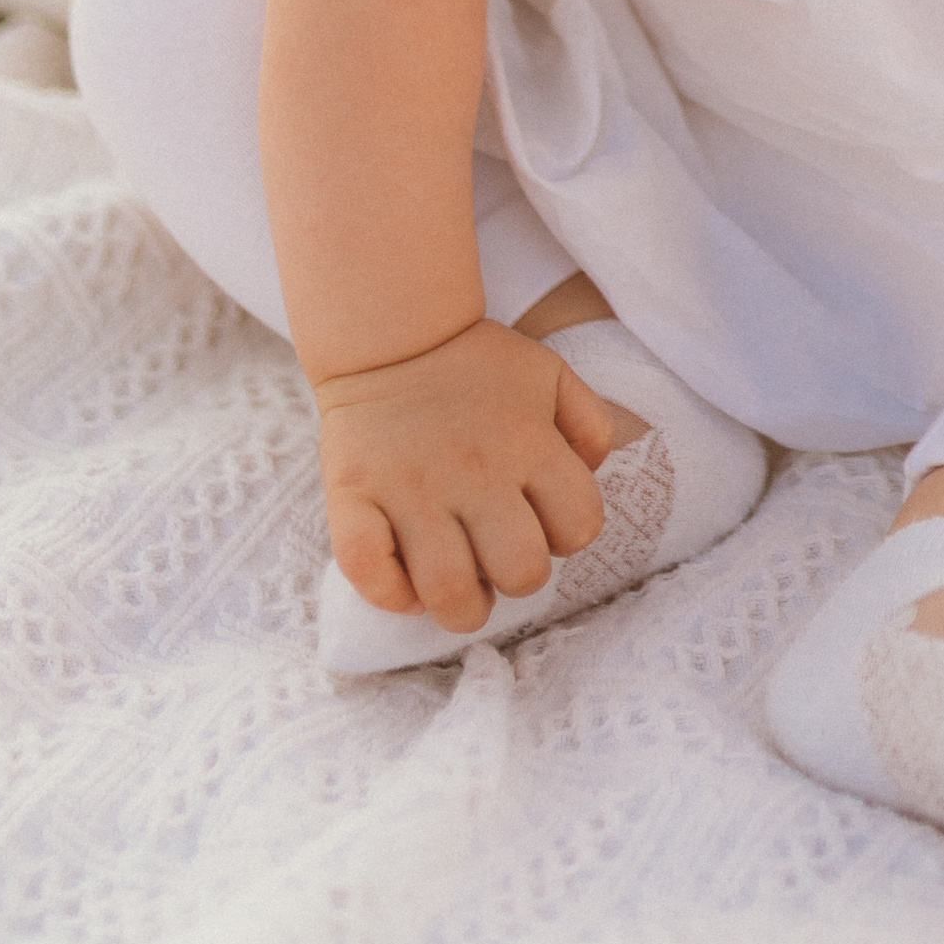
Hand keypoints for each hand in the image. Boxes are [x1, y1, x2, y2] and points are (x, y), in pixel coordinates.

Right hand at [313, 317, 620, 630]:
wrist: (391, 335)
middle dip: (517, 580)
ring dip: (462, 608)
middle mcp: (474, 471)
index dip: (567, 536)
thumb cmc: (476, 366)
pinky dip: (392, 595)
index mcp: (528, 443)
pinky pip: (370, 573)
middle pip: (520, 572)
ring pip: (449, 590)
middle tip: (497, 560)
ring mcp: (410, 488)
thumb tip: (588, 481)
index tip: (542, 525)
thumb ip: (590, 425)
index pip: (579, 527)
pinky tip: (407, 582)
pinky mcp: (353, 497)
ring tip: (459, 589)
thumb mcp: (551, 375)